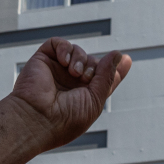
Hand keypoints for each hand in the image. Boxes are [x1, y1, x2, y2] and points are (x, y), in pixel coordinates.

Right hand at [3, 38, 130, 151]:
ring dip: (81, 58)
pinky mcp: (42, 60)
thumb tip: (120, 55)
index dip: (114, 68)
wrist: (37, 120)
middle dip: (94, 66)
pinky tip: (64, 61)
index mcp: (83, 95)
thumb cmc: (65, 119)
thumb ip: (108, 77)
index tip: (126, 59)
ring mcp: (56, 71)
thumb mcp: (95, 100)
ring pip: (77, 51)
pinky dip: (65, 48)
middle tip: (85, 78)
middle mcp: (70, 83)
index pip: (102, 77)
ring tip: (74, 73)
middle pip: (93, 61)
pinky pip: (58, 44)